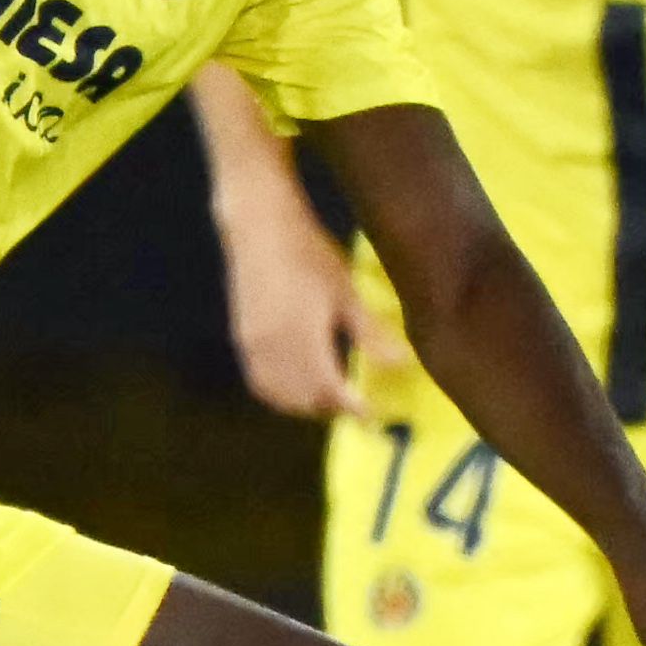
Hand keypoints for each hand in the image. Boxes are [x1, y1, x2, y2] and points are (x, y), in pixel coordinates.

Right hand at [215, 178, 404, 419]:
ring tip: (329, 398)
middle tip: (357, 405)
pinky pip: (262, 383)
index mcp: (305, 339)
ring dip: (306, 405)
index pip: (331, 391)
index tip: (372, 417)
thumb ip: (370, 333)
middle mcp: (275, 350)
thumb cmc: (309, 254)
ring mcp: (255, 348)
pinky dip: (282, 395)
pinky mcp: (243, 341)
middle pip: (305, 399)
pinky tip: (297, 386)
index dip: (353, 409)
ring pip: (281, 396)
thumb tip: (402, 363)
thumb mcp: (346, 291)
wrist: (259, 228)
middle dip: (332, 408)